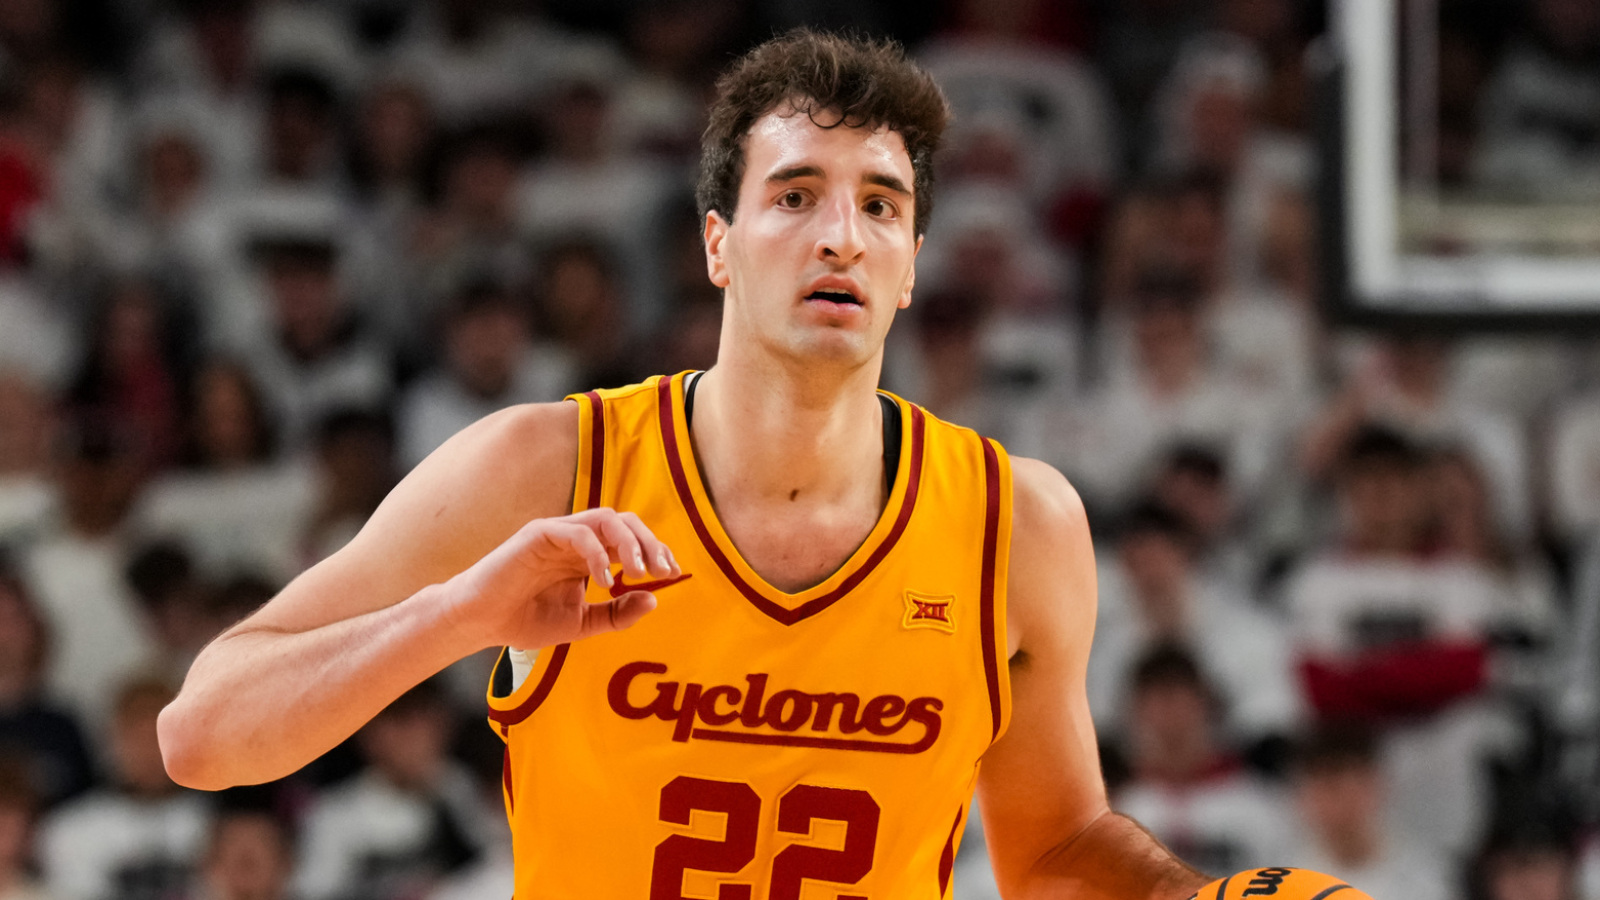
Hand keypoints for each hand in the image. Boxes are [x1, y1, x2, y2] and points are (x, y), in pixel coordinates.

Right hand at [440, 507, 678, 649]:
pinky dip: (598, 553)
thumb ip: (616, 613)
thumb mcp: (582, 623)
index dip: (657, 552)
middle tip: (664, 571)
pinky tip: (605, 579)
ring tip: (641, 572)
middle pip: (626, 522)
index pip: (632, 540)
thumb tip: (654, 599)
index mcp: (590, 555)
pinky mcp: (538, 533)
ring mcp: (558, 533)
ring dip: (631, 543)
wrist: (482, 623)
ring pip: (606, 519)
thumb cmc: (526, 620)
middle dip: (651, 543)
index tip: (674, 574)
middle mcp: (577, 539)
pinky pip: (578, 533)